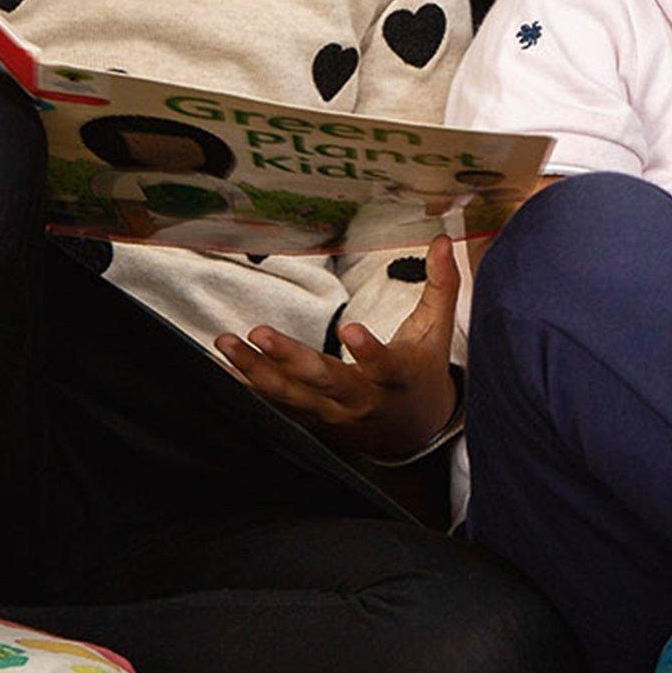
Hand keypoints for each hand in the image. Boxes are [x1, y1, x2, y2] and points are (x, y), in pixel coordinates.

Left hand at [217, 238, 460, 458]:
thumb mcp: (436, 330)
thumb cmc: (421, 373)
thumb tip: (444, 240)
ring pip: (292, 395)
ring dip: (256, 370)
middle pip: (326, 382)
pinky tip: (227, 365)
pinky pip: (278, 404)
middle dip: (291, 359)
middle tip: (262, 333)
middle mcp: (363, 400)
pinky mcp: (313, 419)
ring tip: (227, 343)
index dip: (369, 352)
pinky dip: (251, 385)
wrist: (412, 432)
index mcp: (397, 378)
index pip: (385, 366)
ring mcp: (334, 413)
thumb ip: (441, 285)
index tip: (349, 329)